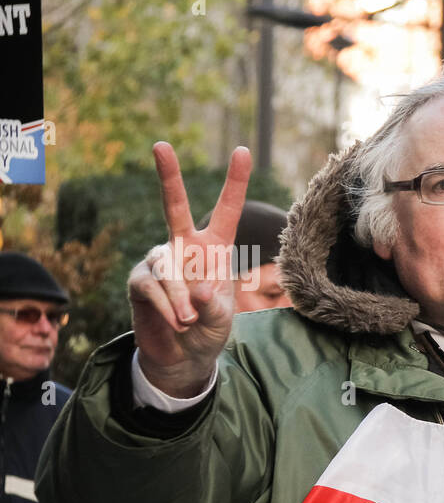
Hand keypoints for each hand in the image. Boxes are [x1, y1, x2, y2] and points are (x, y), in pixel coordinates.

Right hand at [128, 142, 250, 397]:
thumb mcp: (222, 320)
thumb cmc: (209, 331)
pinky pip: (153, 288)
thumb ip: (214, 307)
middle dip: (168, 176)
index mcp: (214, 249)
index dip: (235, 183)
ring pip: (169, 269)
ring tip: (189, 322)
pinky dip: (169, 308)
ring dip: (182, 300)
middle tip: (161, 145)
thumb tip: (197, 292)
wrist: (183, 357)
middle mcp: (185, 246)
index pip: (226, 211)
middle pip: (175, 206)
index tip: (244, 150)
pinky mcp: (140, 280)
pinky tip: (177, 322)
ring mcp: (160, 261)